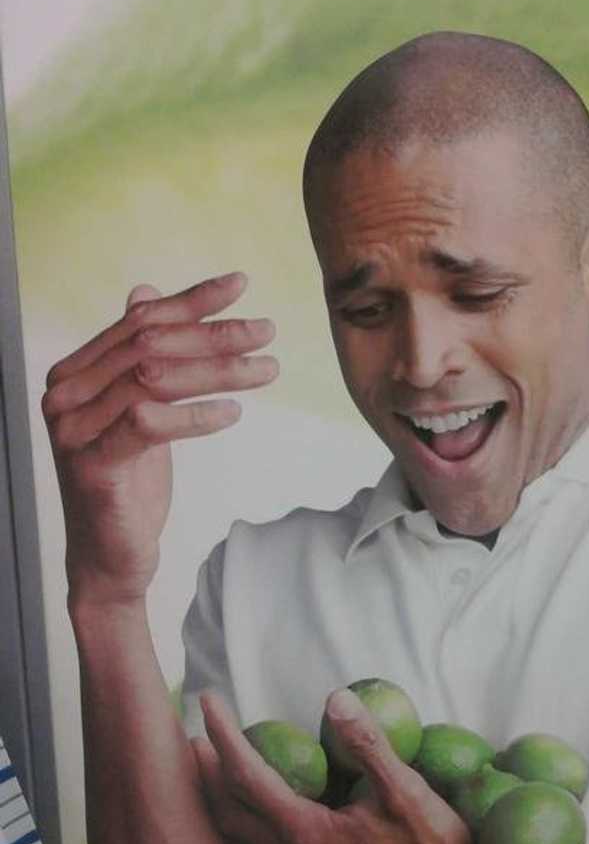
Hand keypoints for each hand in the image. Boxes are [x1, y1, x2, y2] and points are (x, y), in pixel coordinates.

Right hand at [42, 273, 277, 608]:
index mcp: (75, 372)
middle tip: (267, 331)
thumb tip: (145, 291)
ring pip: (154, 379)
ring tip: (265, 369)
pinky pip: (149, 424)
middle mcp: (66, 393)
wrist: (110, 558)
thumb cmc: (129, 484)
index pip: (139, 321)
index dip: (191, 300)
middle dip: (215, 334)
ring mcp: (74, 429)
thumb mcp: (138, 412)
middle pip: (150, 346)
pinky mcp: (93, 466)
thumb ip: (138, 357)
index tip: (241, 285)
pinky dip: (196, 415)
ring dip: (218, 370)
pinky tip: (233, 412)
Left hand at [193, 688, 510, 843]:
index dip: (225, 736)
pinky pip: (263, 842)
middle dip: (207, 768)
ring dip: (222, 793)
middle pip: (230, 809)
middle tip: (196, 730)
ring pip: (244, 831)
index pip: (248, 777)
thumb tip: (335, 699)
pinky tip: (261, 800)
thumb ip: (368, 745)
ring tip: (214, 761)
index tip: (209, 701)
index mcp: (308, 833)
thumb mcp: (406, 791)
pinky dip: (246, 813)